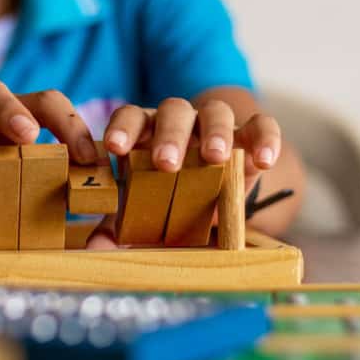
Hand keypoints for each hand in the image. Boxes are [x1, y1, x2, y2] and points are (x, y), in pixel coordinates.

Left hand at [87, 95, 281, 247]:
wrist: (211, 195)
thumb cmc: (167, 197)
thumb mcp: (143, 212)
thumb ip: (118, 225)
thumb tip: (95, 249)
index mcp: (146, 131)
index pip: (130, 117)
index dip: (122, 128)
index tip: (114, 148)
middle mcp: (178, 121)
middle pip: (173, 110)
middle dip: (169, 135)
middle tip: (166, 163)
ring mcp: (214, 124)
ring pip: (215, 111)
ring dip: (214, 132)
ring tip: (215, 157)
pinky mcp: (249, 135)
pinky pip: (260, 125)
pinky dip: (265, 137)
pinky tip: (264, 160)